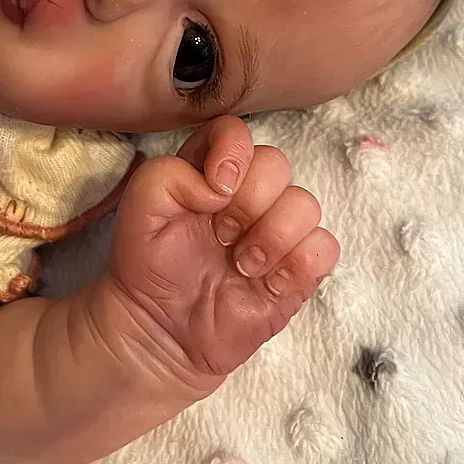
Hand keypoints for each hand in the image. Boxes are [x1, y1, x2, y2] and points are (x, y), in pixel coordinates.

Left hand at [105, 116, 338, 389]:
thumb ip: (166, 176)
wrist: (159, 331)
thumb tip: (220, 185)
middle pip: (276, 163)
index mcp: (208, 169)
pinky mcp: (297, 269)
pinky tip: (268, 284)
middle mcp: (246, 193)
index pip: (235, 131)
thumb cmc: (147, 266)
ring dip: (272, 237)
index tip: (215, 190)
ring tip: (242, 266)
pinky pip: (326, 248)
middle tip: (221, 236)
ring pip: (306, 204)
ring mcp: (275, 230)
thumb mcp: (137, 211)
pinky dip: (299, 265)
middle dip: (248, 203)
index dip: (232, 152)